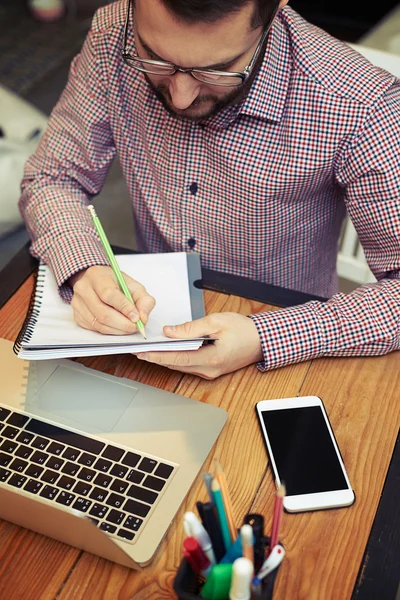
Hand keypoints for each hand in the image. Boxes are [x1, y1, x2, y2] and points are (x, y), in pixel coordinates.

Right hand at [70, 266, 155, 334]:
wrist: (98, 283)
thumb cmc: (116, 284)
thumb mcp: (134, 286)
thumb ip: (144, 300)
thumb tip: (142, 318)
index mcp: (96, 275)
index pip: (109, 294)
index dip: (124, 308)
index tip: (136, 317)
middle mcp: (83, 288)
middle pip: (103, 313)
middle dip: (123, 324)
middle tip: (135, 326)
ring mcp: (77, 303)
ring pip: (99, 324)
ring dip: (118, 330)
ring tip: (129, 327)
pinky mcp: (77, 316)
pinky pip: (95, 329)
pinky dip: (110, 331)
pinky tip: (118, 326)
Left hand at [136, 312, 262, 378]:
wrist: (263, 340)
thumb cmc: (244, 329)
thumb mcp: (216, 322)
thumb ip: (191, 328)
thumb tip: (170, 332)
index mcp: (211, 359)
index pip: (177, 358)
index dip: (157, 356)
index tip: (141, 352)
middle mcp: (209, 370)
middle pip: (176, 364)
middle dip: (156, 357)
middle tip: (138, 350)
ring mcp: (210, 372)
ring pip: (181, 366)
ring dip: (164, 358)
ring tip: (148, 349)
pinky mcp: (211, 370)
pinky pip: (189, 365)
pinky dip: (176, 358)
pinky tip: (167, 351)